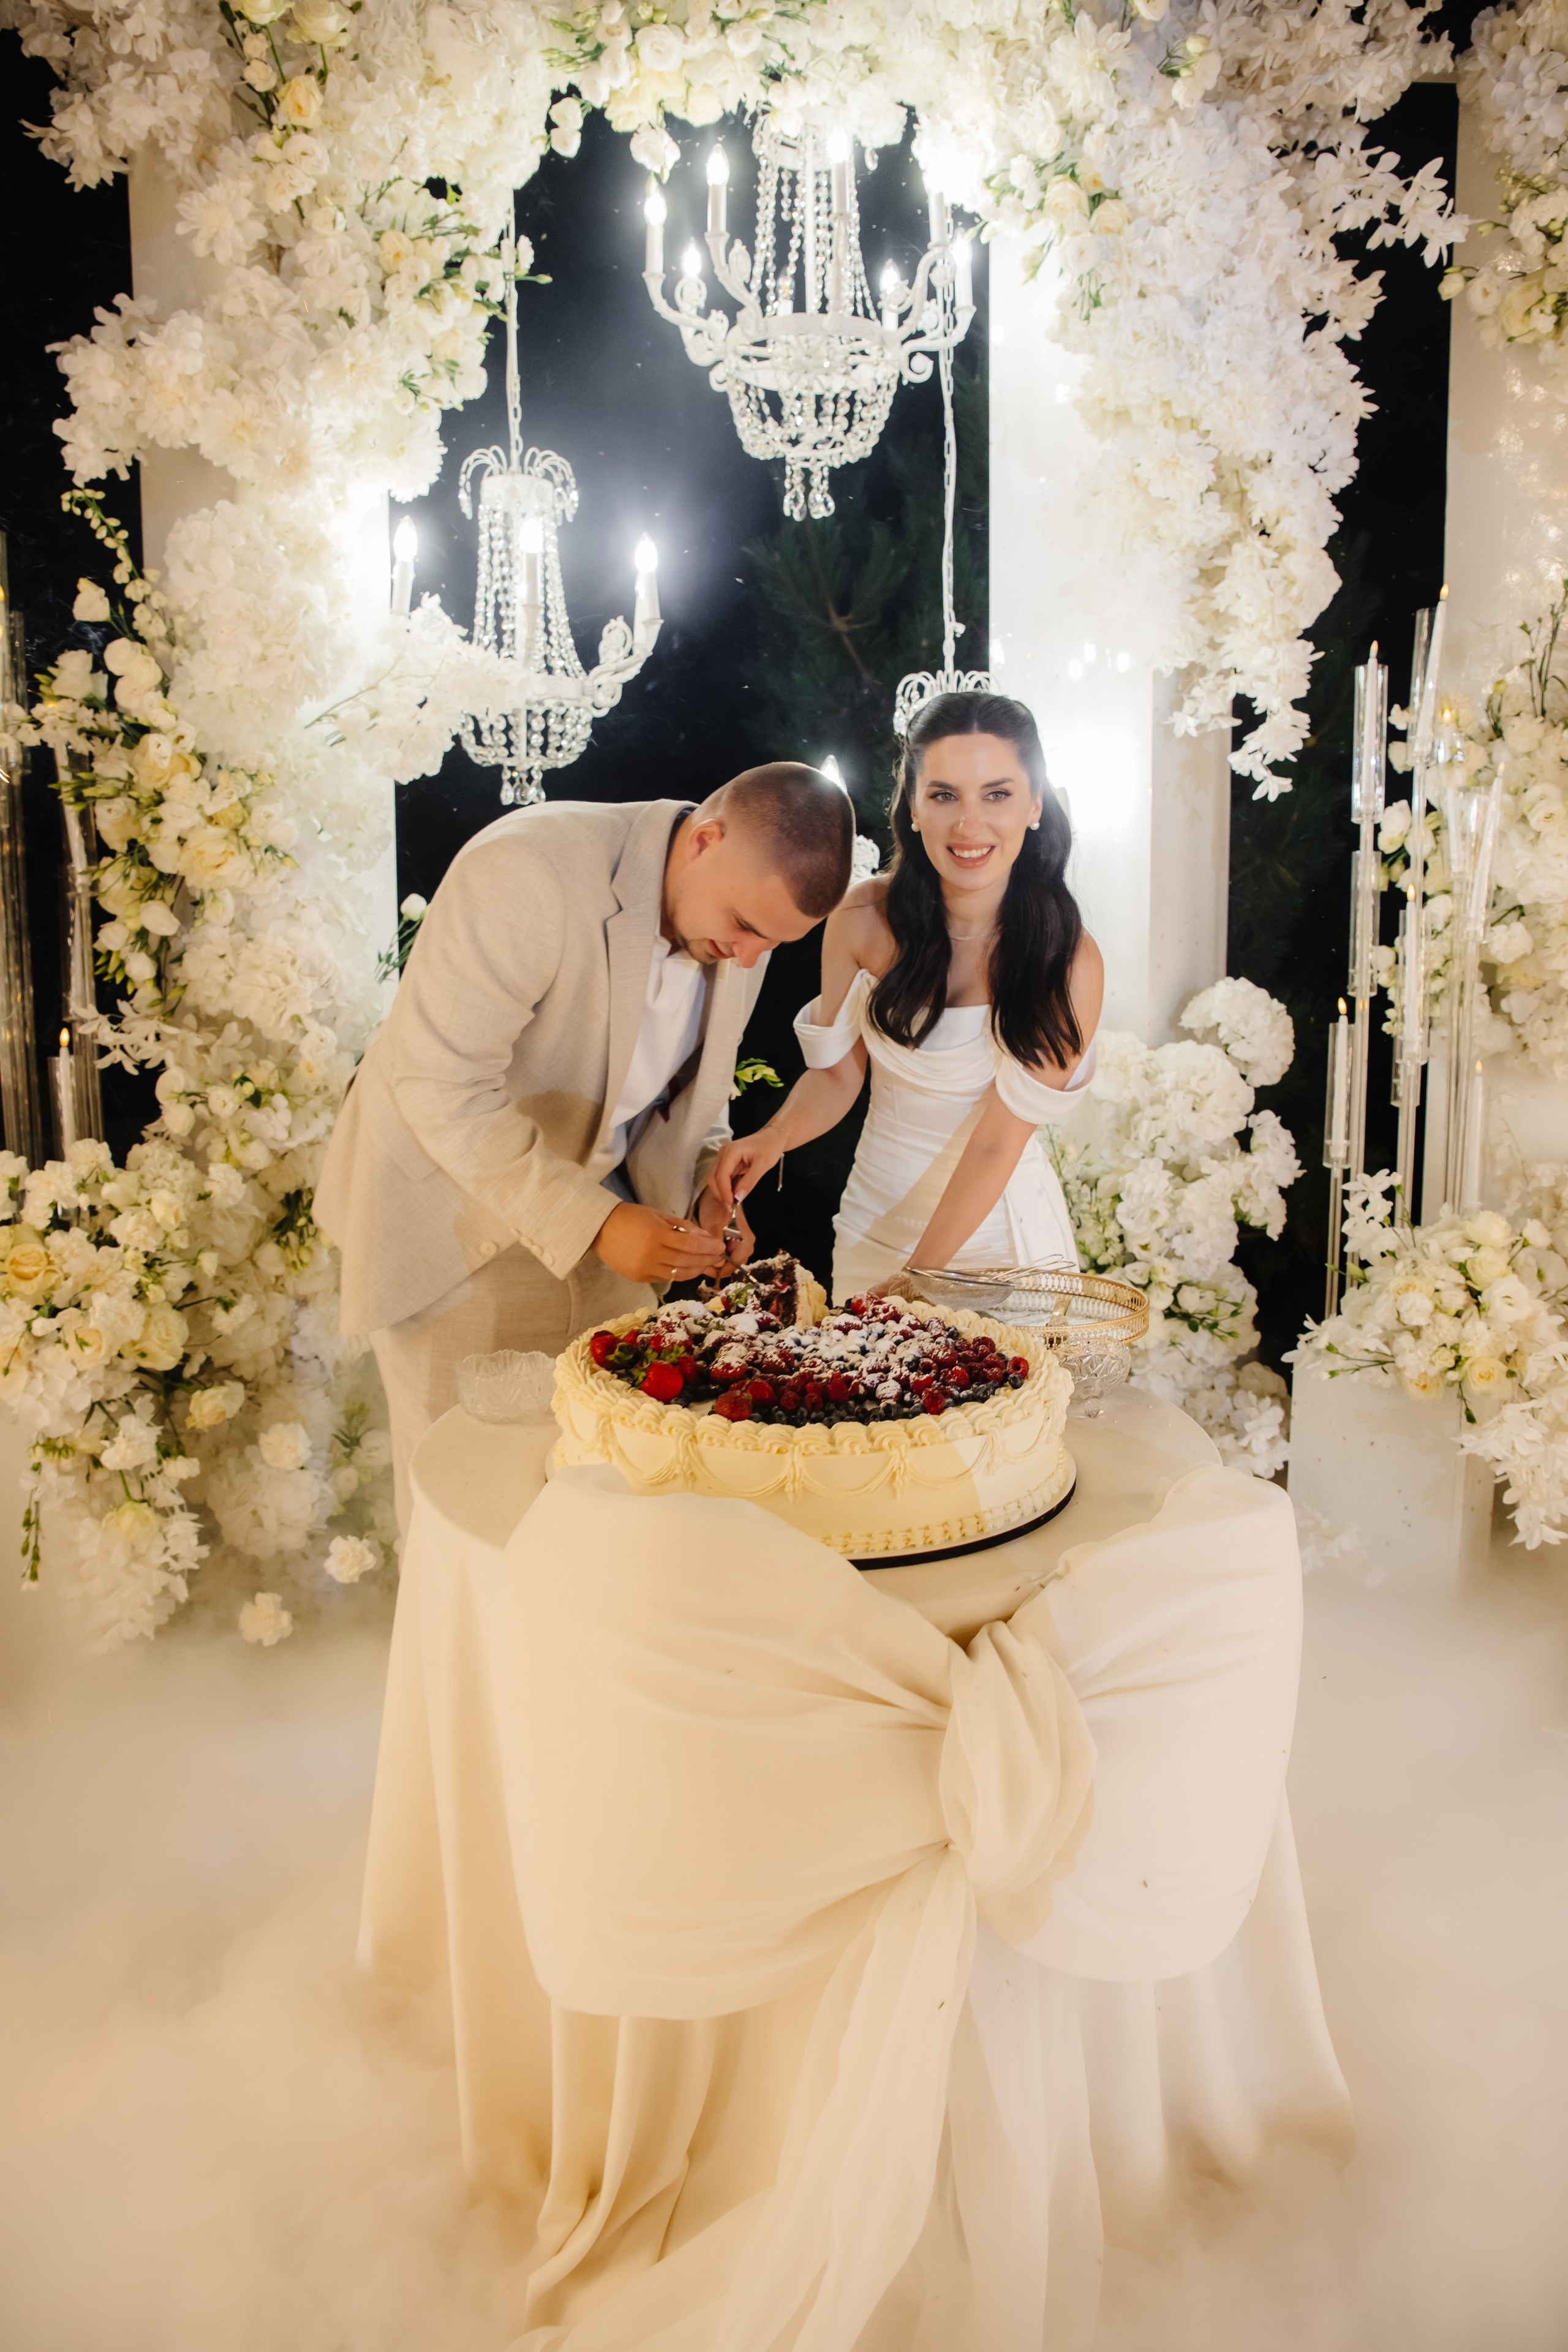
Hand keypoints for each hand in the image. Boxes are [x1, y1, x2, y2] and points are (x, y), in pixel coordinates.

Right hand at [592, 1202, 725, 1286]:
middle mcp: (651, 1255)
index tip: (720, 1246)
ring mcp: (644, 1269)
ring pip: (679, 1274)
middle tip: (718, 1257)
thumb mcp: (658, 1215)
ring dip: (696, 1270)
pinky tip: (688, 1268)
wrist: (599, 1228)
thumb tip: (706, 1237)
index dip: (709, 1247)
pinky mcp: (639, 1278)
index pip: (691, 1244)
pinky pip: (665, 1278)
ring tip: (706, 1264)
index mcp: (656, 1235)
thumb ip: (683, 1226)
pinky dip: (680, 1273)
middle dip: (707, 1260)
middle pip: (688, 1261)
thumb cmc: (631, 1216)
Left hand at [697, 1182, 754, 1266]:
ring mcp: (742, 1242)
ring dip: (718, 1262)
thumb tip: (717, 1265)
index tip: (704, 1269)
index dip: (720, 1270)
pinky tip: (707, 1254)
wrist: (718, 1194)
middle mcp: (747, 1244)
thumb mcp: (713, 1228)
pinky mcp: (735, 1240)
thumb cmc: (716, 1209)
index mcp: (745, 1242)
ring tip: (703, 1260)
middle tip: (702, 1266)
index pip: (735, 1265)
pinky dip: (718, 1256)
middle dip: (718, 1268)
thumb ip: (716, 1248)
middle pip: (734, 1264)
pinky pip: (729, 1253)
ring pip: (730, 1260)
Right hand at [710, 1128, 785, 1214]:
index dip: (724, 1192)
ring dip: (721, 1192)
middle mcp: (723, 1153)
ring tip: (732, 1203)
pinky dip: (725, 1187)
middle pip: (713, 1178)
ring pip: (714, 1179)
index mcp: (731, 1151)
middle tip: (731, 1207)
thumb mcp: (763, 1165)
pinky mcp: (726, 1162)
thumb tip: (737, 1198)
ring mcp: (723, 1157)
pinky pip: (721, 1177)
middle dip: (720, 1194)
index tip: (731, 1205)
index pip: (721, 1176)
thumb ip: (749, 1181)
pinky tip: (733, 1195)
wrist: (771, 1138)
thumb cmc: (769, 1148)